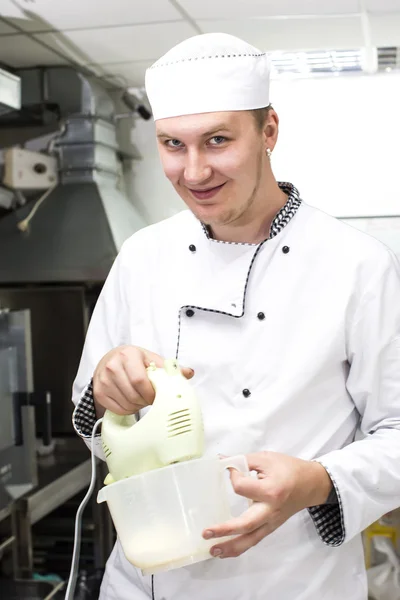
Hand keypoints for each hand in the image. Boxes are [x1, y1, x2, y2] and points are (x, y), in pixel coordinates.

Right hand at [93, 345, 193, 416]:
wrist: (110, 359)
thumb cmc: (133, 360)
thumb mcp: (150, 359)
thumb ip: (169, 368)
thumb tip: (189, 373)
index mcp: (128, 355)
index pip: (140, 380)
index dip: (151, 393)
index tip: (157, 395)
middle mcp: (112, 366)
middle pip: (134, 395)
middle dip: (146, 400)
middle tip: (150, 397)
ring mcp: (103, 380)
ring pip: (126, 404)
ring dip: (138, 406)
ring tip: (140, 398)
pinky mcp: (99, 391)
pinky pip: (117, 409)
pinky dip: (128, 409)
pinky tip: (131, 401)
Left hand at [203, 451, 331, 558]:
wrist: (312, 484)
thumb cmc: (289, 469)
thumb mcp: (267, 458)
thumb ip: (243, 460)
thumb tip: (221, 460)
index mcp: (271, 490)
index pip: (242, 488)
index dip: (233, 476)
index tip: (230, 468)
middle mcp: (271, 510)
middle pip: (246, 524)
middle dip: (224, 530)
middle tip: (206, 532)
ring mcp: (271, 522)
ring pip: (250, 540)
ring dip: (230, 547)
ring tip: (211, 550)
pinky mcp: (270, 527)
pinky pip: (254, 540)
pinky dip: (239, 547)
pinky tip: (224, 551)